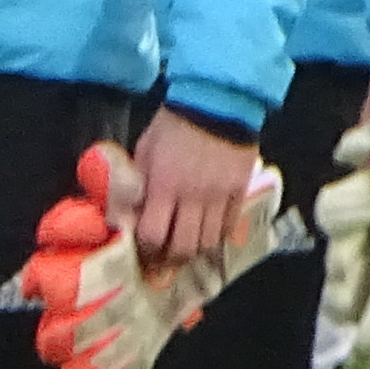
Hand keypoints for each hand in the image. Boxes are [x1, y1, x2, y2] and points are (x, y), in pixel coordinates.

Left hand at [125, 107, 260, 274]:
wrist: (216, 103)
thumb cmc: (172, 125)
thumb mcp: (145, 150)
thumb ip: (138, 183)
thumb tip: (129, 212)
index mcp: (164, 185)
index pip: (153, 234)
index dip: (145, 250)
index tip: (139, 254)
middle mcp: (194, 197)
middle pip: (184, 246)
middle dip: (170, 260)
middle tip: (161, 265)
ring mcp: (221, 196)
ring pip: (209, 241)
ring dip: (194, 253)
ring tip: (184, 254)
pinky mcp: (240, 192)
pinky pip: (230, 226)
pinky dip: (218, 237)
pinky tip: (207, 237)